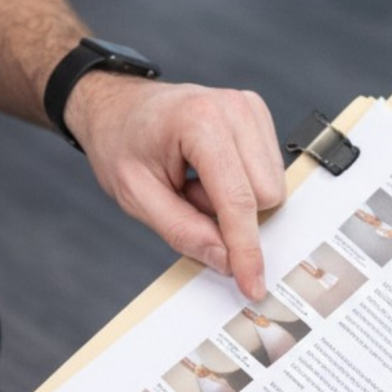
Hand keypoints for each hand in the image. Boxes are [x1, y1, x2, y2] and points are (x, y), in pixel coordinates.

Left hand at [66, 75, 285, 300]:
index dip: (246, 249)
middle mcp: (234, 108)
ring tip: (195, 183)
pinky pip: (269, 174)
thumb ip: (182, 231)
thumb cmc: (121, 144)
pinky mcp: (257, 116)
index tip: (253, 284)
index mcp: (200, 121)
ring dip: (236, 201)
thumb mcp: (136, 196)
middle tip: (187, 198)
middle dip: (231, 216)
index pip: (237, 199)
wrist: (118, 106)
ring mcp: (250, 108)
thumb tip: (226, 261)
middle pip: (266, 196)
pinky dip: (241, 186)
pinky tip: (209, 173)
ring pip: (273, 188)